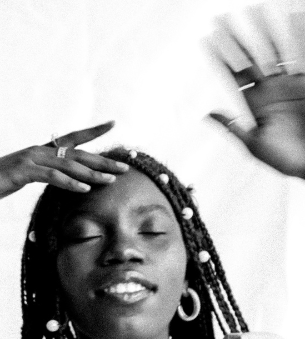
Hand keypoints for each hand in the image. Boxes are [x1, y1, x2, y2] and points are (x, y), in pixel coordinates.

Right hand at [0, 121, 128, 203]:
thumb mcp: (23, 178)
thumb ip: (40, 175)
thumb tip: (55, 178)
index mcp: (41, 151)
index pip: (72, 138)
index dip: (93, 131)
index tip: (113, 124)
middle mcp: (39, 150)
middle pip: (77, 153)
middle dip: (102, 161)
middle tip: (124, 167)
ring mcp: (31, 159)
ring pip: (69, 164)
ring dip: (92, 173)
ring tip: (111, 180)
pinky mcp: (24, 171)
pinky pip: (52, 176)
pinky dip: (69, 182)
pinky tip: (84, 188)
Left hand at [207, 11, 304, 178]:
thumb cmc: (286, 159)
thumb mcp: (254, 146)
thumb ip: (232, 128)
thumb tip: (207, 115)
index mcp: (254, 103)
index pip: (233, 73)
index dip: (220, 57)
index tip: (206, 40)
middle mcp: (271, 88)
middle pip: (251, 55)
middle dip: (238, 37)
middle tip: (224, 17)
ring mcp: (290, 82)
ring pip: (275, 49)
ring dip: (264, 30)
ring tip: (254, 10)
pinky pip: (301, 55)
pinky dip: (297, 37)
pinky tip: (290, 19)